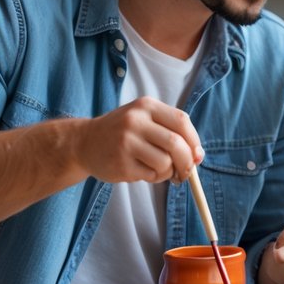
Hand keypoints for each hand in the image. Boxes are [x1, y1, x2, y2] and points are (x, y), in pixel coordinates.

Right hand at [76, 96, 203, 183]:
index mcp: (146, 106)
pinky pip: (151, 175)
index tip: (197, 154)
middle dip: (187, 161)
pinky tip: (144, 172)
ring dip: (169, 172)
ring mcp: (126, 142)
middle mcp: (135, 121)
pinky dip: (155, 177)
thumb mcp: (144, 120)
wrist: (84, 142)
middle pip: (176, 143)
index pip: (181, 121)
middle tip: (186, 171)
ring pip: (165, 162)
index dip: (194, 140)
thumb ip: (171, 132)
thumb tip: (198, 155)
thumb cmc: (123, 133)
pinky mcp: (120, 164)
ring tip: (160, 170)